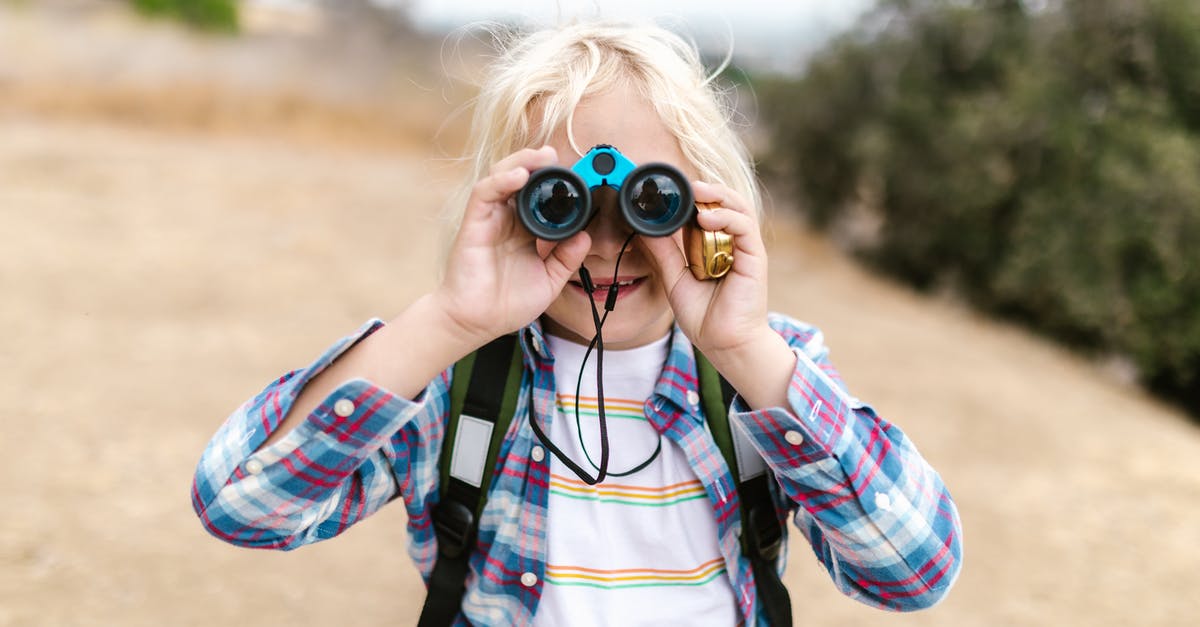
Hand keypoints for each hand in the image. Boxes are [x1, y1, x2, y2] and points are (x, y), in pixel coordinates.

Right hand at [433, 146, 591, 345]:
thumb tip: (586, 236)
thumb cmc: (506, 304)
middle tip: (558, 157)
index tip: (577, 176)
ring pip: (502, 176)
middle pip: (521, 178)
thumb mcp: (549, 280)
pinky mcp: (474, 223)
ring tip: (543, 157)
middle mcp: (507, 219)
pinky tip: (519, 176)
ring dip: (522, 161)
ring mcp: (490, 219)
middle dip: (538, 162)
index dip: (556, 182)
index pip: (540, 196)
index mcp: (525, 230)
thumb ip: (566, 258)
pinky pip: (485, 193)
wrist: (477, 323)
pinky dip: (502, 180)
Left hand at [639, 181, 772, 353]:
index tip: (669, 191)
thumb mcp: (675, 279)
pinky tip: (705, 218)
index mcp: (716, 246)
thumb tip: (644, 229)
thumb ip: (664, 254)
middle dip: (706, 190)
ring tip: (696, 192)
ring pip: (738, 208)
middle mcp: (732, 243)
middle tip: (683, 184)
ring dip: (717, 196)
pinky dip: (726, 217)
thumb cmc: (705, 316)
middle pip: (726, 203)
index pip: (707, 211)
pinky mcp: (755, 257)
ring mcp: (745, 249)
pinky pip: (744, 227)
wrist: (723, 343)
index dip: (692, 198)